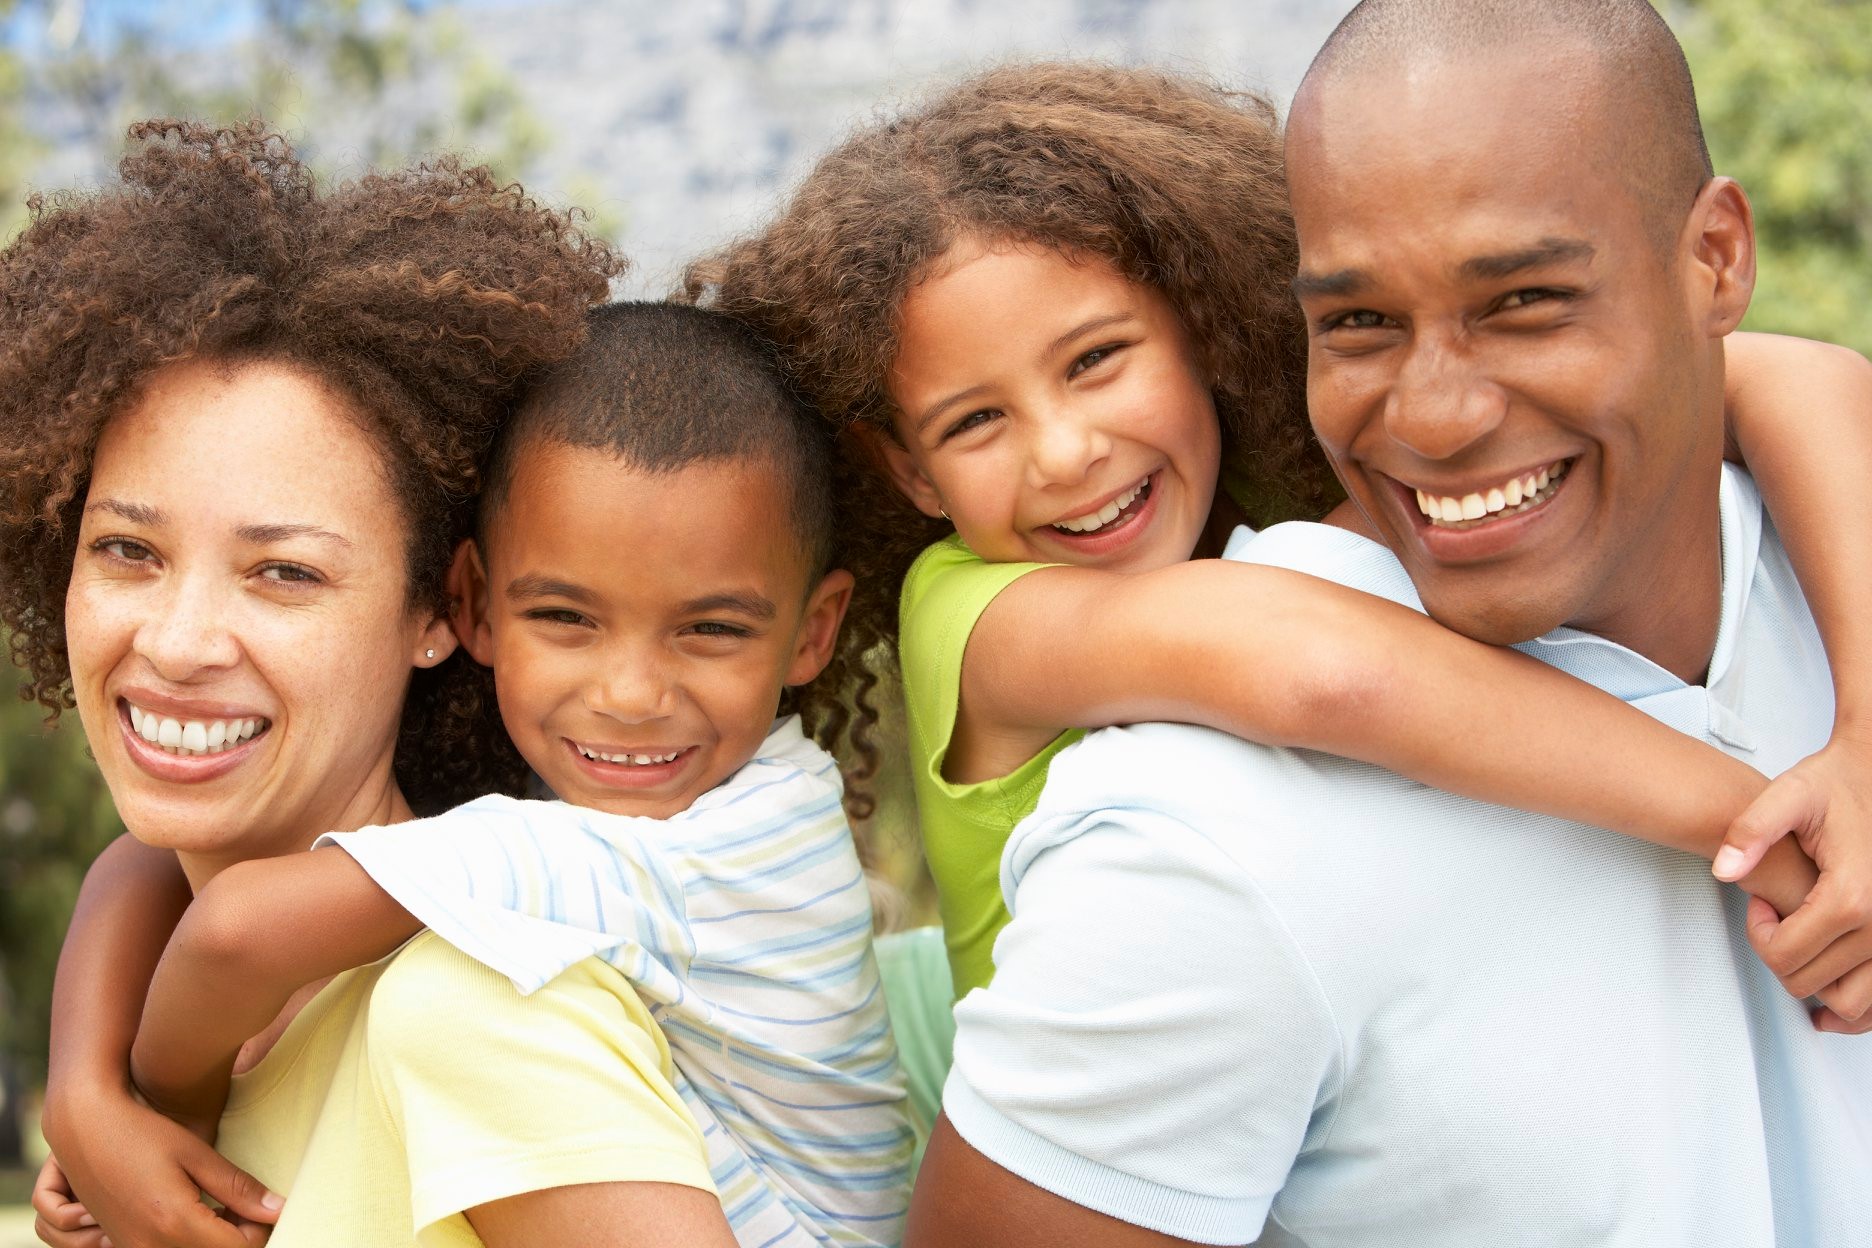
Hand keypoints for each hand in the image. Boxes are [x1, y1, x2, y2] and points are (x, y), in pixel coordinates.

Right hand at [38, 1086, 281, 1247]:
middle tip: (245, 1206)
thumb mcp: (197, 1156)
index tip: (264, 1207)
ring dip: (215, 1240)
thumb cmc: (143, 1135)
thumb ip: (238, 1188)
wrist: (86, 1131)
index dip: (260, 1231)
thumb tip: (278, 1210)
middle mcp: (150, 1247)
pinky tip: (197, 1215)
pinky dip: (190, 1242)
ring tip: (223, 1208)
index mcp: (174, 1223)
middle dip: (239, 1237)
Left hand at [1718, 736, 1871, 1029]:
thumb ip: (1751, 828)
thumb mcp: (1791, 794)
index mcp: (1852, 895)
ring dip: (1814, 981)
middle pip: (1809, 981)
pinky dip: (1852, 1007)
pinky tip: (1826, 990)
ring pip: (1848, 1003)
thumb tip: (1723, 870)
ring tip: (1802, 936)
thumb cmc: (1838, 786)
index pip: (1784, 955)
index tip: (1760, 903)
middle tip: (1777, 915)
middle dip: (1780, 952)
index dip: (1758, 933)